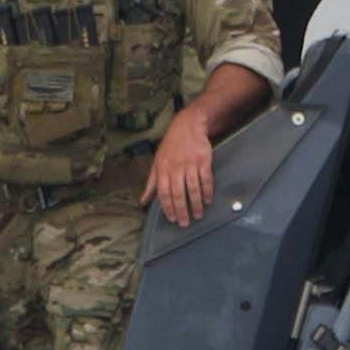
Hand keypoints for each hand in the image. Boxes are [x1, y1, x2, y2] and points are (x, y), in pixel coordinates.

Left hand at [149, 105, 223, 226]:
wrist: (188, 126)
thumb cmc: (171, 146)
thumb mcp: (157, 163)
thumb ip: (151, 183)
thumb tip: (143, 201)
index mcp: (162, 169)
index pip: (163, 192)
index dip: (167, 207)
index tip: (172, 219)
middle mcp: (176, 167)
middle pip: (178, 193)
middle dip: (182, 210)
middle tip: (185, 223)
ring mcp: (190, 164)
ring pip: (193, 188)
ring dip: (196, 204)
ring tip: (198, 215)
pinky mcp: (203, 160)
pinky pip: (206, 179)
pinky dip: (207, 191)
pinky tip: (207, 200)